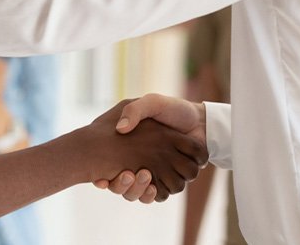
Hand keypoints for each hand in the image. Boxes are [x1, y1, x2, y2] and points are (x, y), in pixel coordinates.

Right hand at [79, 99, 205, 201]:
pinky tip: (153, 187)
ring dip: (136, 190)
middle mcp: (138, 162)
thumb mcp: (151, 103)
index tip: (99, 177)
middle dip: (119, 185)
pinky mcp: (168, 180)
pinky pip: (157, 195)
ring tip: (142, 176)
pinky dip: (153, 194)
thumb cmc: (173, 110)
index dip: (102, 175)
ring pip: (136, 193)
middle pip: (119, 185)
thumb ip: (135, 111)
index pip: (106, 166)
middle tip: (126, 174)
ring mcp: (153, 173)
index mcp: (129, 146)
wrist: (200, 122)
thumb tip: (121, 129)